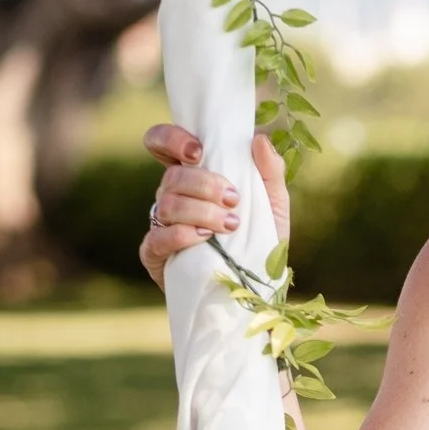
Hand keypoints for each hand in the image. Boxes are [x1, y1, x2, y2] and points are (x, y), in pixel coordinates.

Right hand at [139, 126, 290, 290]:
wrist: (256, 291)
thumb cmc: (260, 242)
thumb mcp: (273, 206)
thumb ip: (270, 172)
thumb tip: (259, 139)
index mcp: (193, 176)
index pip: (163, 143)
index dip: (172, 139)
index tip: (199, 151)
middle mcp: (172, 196)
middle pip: (172, 176)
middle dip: (205, 184)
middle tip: (234, 200)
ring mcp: (161, 225)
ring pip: (166, 204)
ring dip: (201, 211)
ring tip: (230, 226)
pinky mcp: (155, 254)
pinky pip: (157, 237)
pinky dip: (181, 235)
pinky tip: (204, 239)